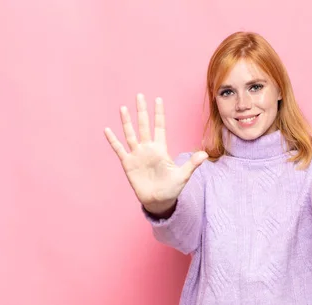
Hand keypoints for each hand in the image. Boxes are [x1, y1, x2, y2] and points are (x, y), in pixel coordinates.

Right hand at [104, 94, 207, 213]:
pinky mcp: (128, 163)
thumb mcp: (183, 175)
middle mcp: (148, 149)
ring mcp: (137, 155)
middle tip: (139, 95)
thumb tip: (204, 154)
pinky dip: (113, 140)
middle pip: (144, 125)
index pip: (159, 126)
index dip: (159, 114)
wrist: (159, 201)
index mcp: (161, 149)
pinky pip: (119, 149)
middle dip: (142, 111)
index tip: (158, 99)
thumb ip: (192, 164)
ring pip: (131, 134)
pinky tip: (107, 130)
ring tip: (123, 108)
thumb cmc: (172, 188)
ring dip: (127, 122)